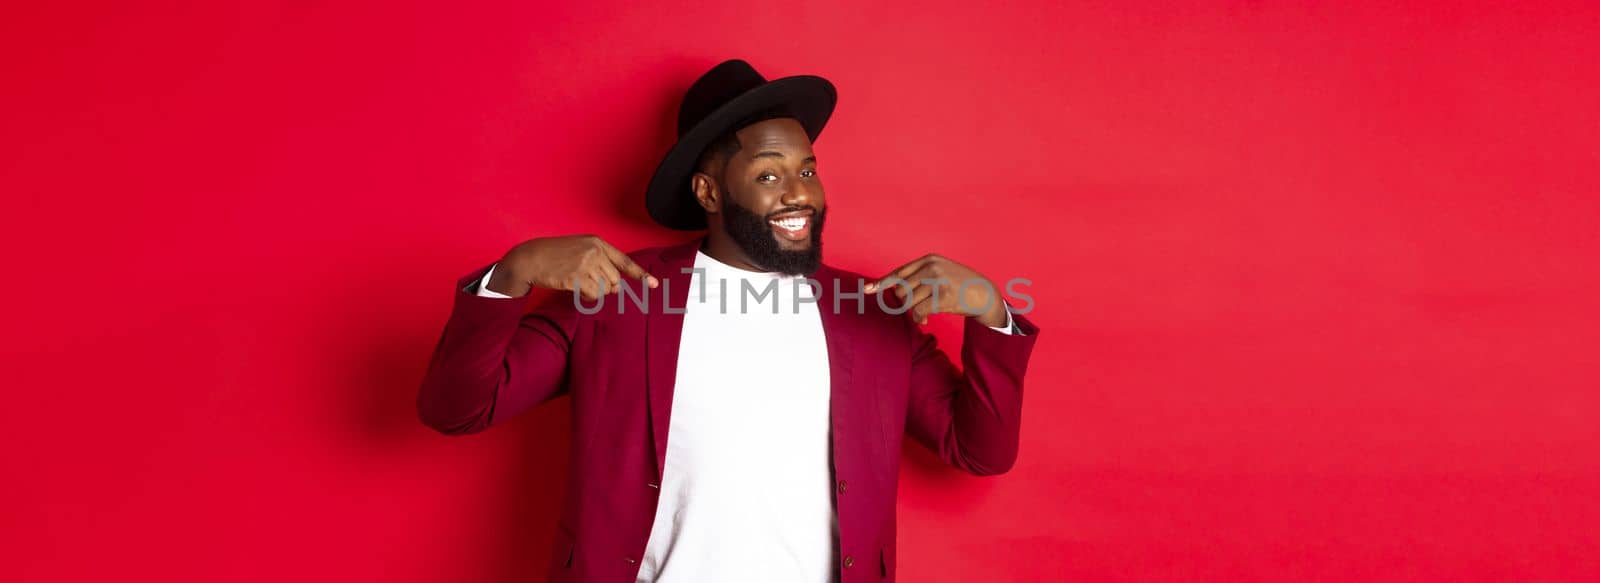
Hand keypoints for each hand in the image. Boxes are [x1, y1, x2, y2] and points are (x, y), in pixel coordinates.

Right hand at [486, 234, 658, 298]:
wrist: (530, 258)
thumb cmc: (555, 256)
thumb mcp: (579, 250)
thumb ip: (600, 264)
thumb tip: (617, 287)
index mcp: (597, 242)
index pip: (624, 261)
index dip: (640, 274)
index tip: (654, 284)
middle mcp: (595, 251)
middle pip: (615, 280)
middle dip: (604, 286)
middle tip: (585, 280)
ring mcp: (586, 263)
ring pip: (604, 289)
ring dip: (593, 292)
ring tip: (576, 281)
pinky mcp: (577, 276)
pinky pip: (593, 295)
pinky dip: (585, 296)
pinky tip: (573, 287)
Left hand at [864, 254, 1006, 326]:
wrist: (985, 294)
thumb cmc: (959, 287)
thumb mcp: (940, 273)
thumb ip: (919, 278)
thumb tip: (894, 291)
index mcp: (929, 259)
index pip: (899, 273)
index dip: (882, 283)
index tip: (867, 290)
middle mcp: (932, 267)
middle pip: (902, 290)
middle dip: (905, 304)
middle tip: (917, 310)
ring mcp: (938, 280)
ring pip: (909, 302)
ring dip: (913, 313)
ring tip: (922, 316)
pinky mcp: (943, 295)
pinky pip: (919, 310)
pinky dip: (919, 319)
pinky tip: (924, 321)